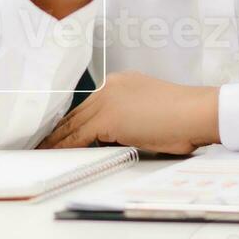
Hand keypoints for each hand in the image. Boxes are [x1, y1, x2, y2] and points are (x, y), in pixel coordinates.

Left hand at [38, 71, 219, 154]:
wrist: (198, 112)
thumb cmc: (184, 118)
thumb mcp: (150, 114)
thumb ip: (128, 121)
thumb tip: (114, 138)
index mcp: (120, 83)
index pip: (88, 106)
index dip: (72, 121)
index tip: (59, 133)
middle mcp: (110, 86)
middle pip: (76, 113)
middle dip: (57, 130)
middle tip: (40, 143)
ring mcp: (108, 99)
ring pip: (73, 124)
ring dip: (57, 140)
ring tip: (42, 151)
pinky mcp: (108, 117)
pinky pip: (79, 136)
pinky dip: (66, 147)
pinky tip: (56, 155)